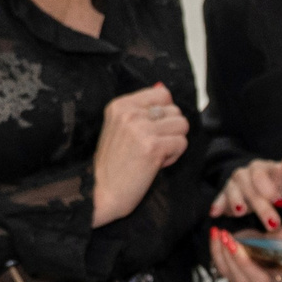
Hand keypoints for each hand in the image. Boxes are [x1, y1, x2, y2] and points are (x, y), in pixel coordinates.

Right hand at [91, 83, 189, 226]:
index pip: (163, 94)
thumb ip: (141, 109)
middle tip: (150, 147)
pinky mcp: (153, 146)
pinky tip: (155, 164)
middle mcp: (130, 112)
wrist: (100, 194)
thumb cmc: (112, 165)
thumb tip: (162, 87)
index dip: (163, 115)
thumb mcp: (119, 128)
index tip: (149, 131)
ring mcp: (141, 128)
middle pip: (175, 110)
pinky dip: (173, 157)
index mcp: (120, 105)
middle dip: (169, 131)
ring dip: (173, 143)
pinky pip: (182, 143)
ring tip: (153, 155)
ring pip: (182, 125)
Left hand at [211, 223, 281, 281]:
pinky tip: (215, 235)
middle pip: (246, 280)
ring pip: (231, 275)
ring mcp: (246, 281)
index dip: (252, 268)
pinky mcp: (233, 274)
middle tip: (230, 240)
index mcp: (280, 279)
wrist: (267, 242)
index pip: (267, 281)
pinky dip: (216, 251)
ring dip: (222, 255)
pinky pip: (222, 267)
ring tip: (221, 234)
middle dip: (236, 260)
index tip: (244, 249)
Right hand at [212, 146, 281, 227]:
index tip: (279, 201)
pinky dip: (218, 205)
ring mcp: (234, 183)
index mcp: (262, 168)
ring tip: (241, 213)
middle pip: (252, 188)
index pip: (264, 176)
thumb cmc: (272, 182)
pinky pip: (219, 199)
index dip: (270, 189)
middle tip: (273, 223)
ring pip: (234, 191)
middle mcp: (246, 173)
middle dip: (262, 206)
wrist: (253, 182)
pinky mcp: (224, 194)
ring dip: (237, 202)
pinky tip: (215, 213)